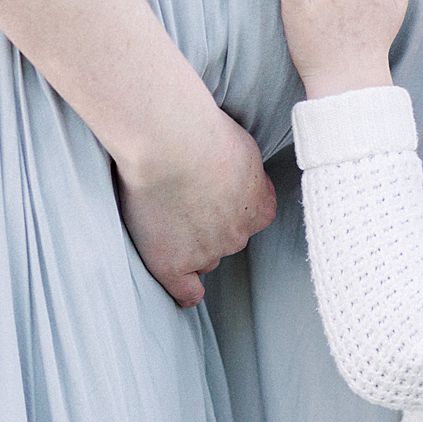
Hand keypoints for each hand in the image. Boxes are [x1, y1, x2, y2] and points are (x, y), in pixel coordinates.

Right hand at [113, 102, 277, 307]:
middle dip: (209, 225)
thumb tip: (242, 181)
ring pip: (203, 258)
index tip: (212, 193)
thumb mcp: (243, 148)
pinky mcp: (172, 263)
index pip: (251, 220)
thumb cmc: (202, 131)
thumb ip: (246, 174)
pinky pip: (185, 290)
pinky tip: (180, 282)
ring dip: (189, 243)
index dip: (230, 207)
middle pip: (226, 240)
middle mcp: (239, 235)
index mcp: (260, 208)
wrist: (168, 140)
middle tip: (182, 195)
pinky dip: (184, 289)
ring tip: (163, 211)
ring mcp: (206, 252)